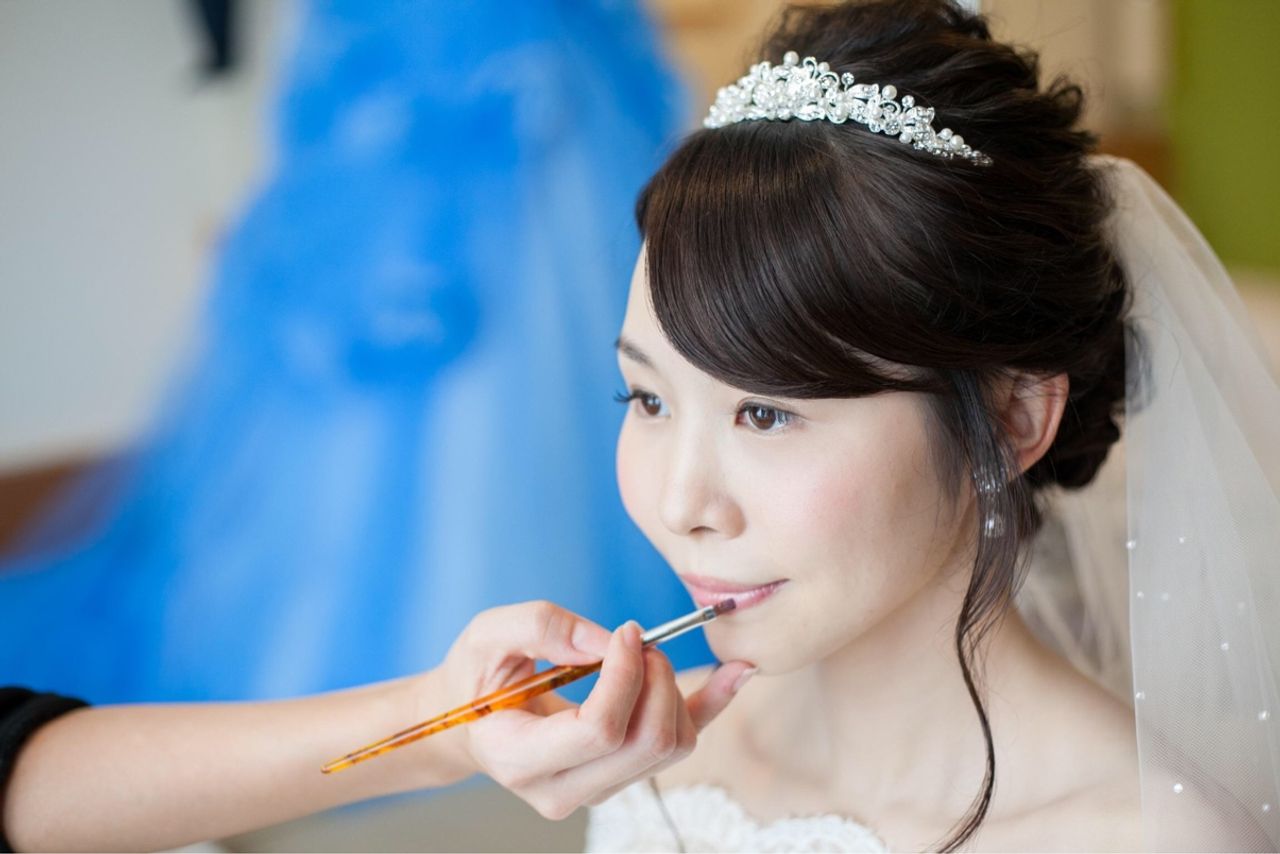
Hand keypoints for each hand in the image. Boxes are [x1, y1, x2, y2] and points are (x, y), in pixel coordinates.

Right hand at [435, 600, 753, 819]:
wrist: (470, 718)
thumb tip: (607, 641)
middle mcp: (560, 790)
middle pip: (645, 744)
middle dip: (656, 679)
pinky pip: (683, 744)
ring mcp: (594, 791)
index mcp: (518, 759)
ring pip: (670, 747)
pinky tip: (736, 672)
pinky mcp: (621, 776)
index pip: (598, 731)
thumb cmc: (475, 676)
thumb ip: (539, 626)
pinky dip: (712, 704)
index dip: (624, 675)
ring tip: (646, 654)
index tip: (625, 632)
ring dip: (673, 688)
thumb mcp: (486, 636)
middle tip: (638, 640)